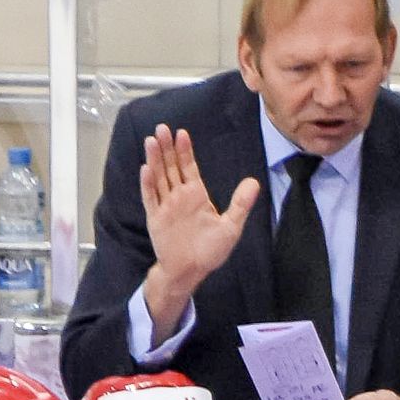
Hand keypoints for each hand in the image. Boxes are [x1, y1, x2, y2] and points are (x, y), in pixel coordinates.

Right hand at [141, 124, 260, 336]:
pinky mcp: (156, 219)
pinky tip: (145, 169)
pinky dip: (147, 184)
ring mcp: (166, 207)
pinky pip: (150, 199)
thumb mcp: (231, 227)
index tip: (182, 133)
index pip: (189, 167)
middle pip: (171, 167)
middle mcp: (179, 197)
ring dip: (155, 159)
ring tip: (152, 140)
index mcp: (196, 196)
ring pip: (159, 178)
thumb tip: (254, 182)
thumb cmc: (210, 251)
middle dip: (167, 148)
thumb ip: (240, 204)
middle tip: (162, 128)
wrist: (190, 271)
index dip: (185, 151)